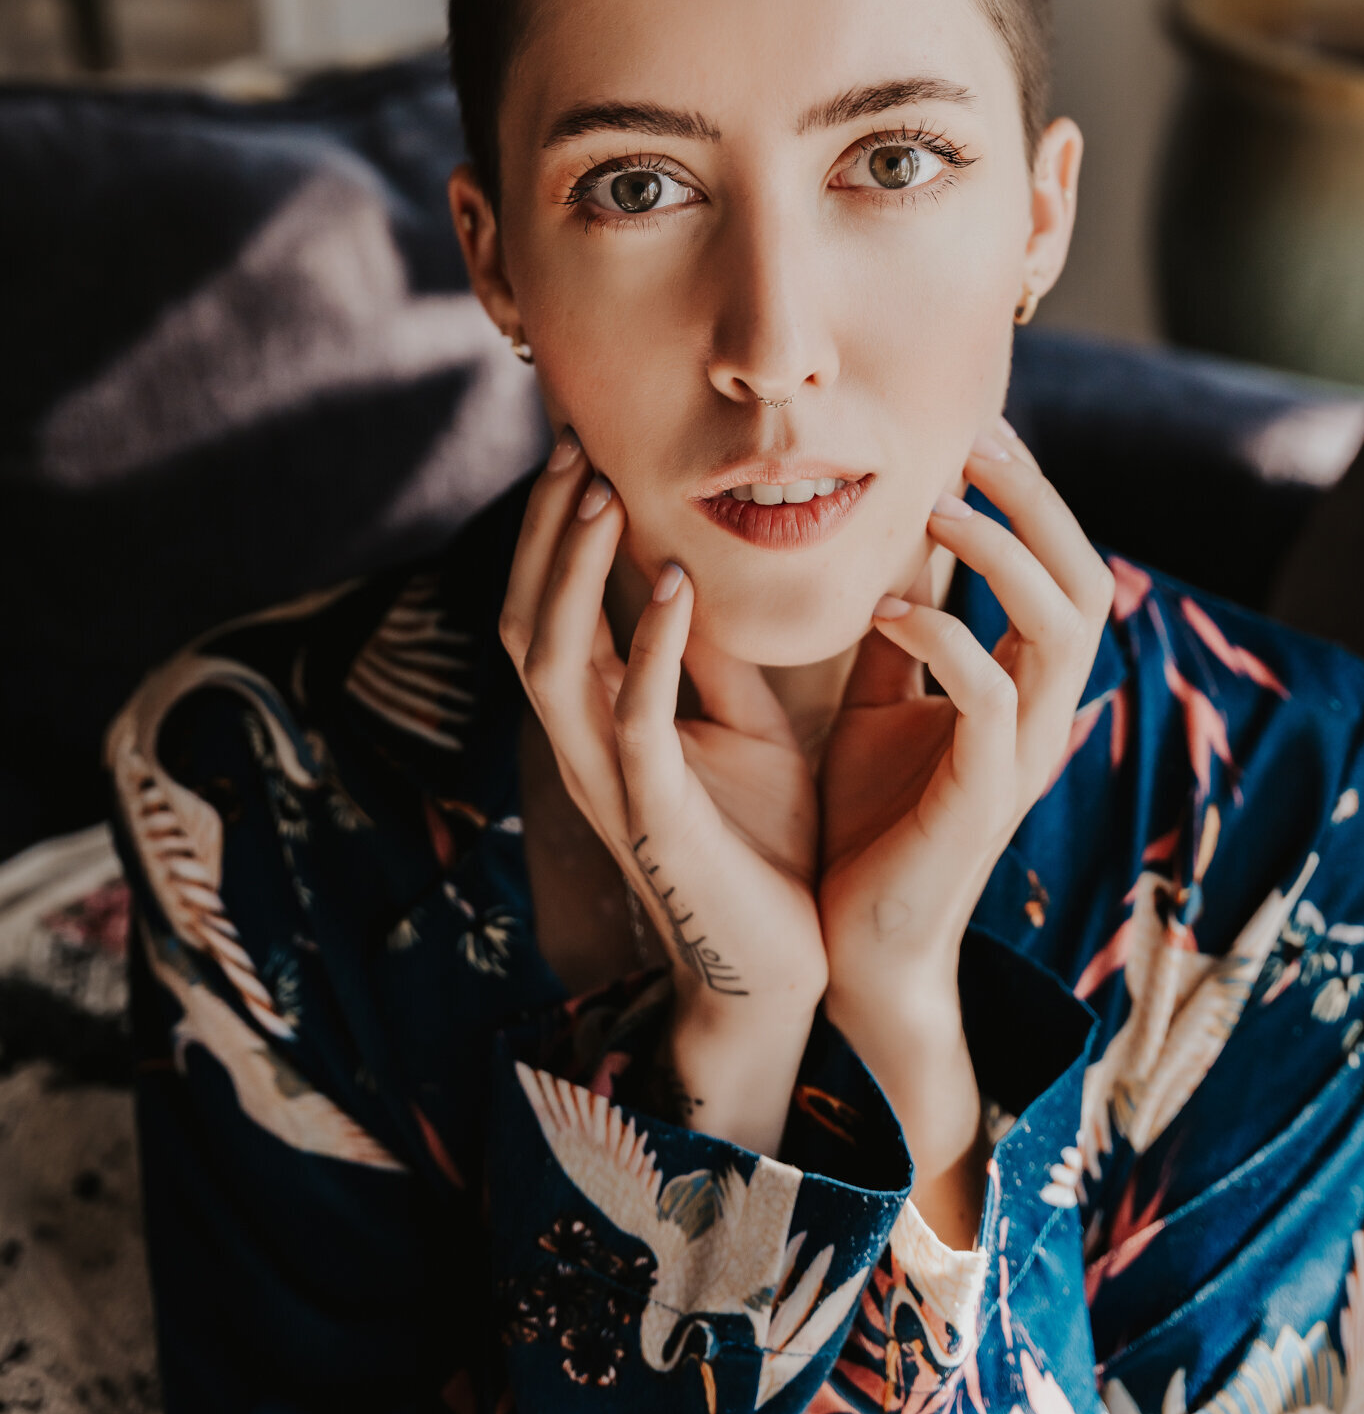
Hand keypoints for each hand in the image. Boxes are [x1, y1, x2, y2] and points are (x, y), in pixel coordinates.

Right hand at [499, 431, 826, 1154]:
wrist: (787, 968)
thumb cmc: (764, 847)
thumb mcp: (746, 728)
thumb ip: (713, 659)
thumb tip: (703, 570)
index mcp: (606, 721)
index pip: (554, 608)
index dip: (555, 529)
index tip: (580, 446)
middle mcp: (587, 746)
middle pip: (526, 621)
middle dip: (541, 532)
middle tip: (570, 445)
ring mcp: (611, 784)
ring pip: (552, 662)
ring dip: (571, 572)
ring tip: (599, 494)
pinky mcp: (655, 820)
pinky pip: (634, 720)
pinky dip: (650, 645)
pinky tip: (672, 583)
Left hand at [817, 422, 1113, 1240]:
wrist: (856, 946)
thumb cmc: (868, 823)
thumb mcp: (876, 705)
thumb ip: (897, 633)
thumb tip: (886, 546)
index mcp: (1020, 688)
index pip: (1057, 568)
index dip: (1025, 495)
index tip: (970, 428)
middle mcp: (1039, 715)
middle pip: (1086, 581)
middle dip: (1036, 500)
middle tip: (971, 437)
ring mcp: (1020, 754)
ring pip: (1063, 626)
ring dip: (1001, 552)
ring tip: (932, 506)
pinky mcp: (984, 795)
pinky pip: (991, 693)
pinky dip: (946, 635)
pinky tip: (886, 609)